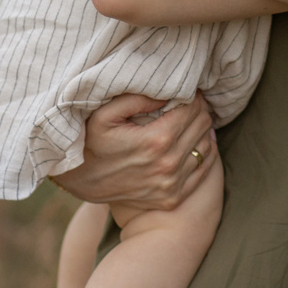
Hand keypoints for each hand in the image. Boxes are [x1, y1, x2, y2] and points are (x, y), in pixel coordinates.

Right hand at [50, 93, 215, 208]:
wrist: (80, 182)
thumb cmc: (90, 141)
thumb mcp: (105, 113)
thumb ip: (137, 97)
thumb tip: (167, 92)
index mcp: (156, 140)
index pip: (191, 109)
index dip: (192, 95)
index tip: (186, 89)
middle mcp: (168, 165)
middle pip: (202, 125)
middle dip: (198, 109)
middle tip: (189, 102)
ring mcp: (171, 184)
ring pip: (206, 147)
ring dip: (202, 130)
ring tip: (190, 120)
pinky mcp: (172, 198)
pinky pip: (203, 170)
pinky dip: (203, 152)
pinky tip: (192, 141)